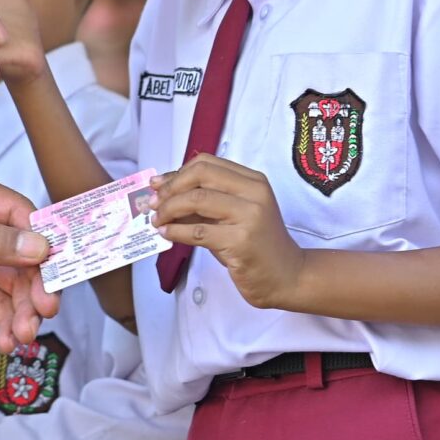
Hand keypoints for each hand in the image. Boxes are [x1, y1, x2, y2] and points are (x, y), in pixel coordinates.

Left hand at [0, 167, 55, 349]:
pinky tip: (7, 339)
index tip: (58, 266)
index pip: (19, 212)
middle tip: (44, 307)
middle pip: (28, 254)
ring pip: (20, 286)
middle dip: (38, 284)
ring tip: (22, 333)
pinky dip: (10, 326)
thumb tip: (38, 244)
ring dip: (26, 311)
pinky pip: (4, 310)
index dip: (43, 239)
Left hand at [152, 156, 307, 310]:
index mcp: (253, 180)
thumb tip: (161, 192)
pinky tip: (165, 234)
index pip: (206, 163)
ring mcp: (249, 216)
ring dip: (168, 210)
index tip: (158, 186)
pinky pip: (198, 231)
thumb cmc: (255, 245)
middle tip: (153, 203)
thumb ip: (204, 200)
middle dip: (170, 188)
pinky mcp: (241, 241)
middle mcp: (254, 193)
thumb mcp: (232, 215)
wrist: (287, 276)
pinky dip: (175, 232)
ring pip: (196, 200)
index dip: (176, 173)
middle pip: (200, 175)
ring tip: (156, 220)